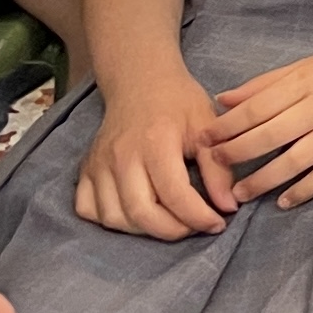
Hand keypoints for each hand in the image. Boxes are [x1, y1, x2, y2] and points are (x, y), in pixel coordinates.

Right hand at [73, 61, 234, 239]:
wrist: (141, 82)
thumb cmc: (178, 103)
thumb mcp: (207, 126)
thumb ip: (219, 169)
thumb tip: (227, 208)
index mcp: (155, 142)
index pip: (174, 194)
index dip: (198, 217)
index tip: (217, 223)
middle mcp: (121, 156)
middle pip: (141, 213)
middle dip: (173, 231)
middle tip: (195, 226)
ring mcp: (98, 164)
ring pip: (114, 218)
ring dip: (144, 230)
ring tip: (170, 221)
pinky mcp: (85, 169)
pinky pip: (88, 209)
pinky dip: (111, 220)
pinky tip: (134, 214)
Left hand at [206, 36, 312, 207]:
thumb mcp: (309, 64)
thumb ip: (266, 83)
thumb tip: (224, 99)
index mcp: (306, 82)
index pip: (256, 107)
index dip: (225, 126)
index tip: (203, 140)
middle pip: (269, 135)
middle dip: (235, 154)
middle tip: (213, 168)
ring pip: (294, 161)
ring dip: (263, 180)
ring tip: (239, 193)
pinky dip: (304, 190)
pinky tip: (284, 201)